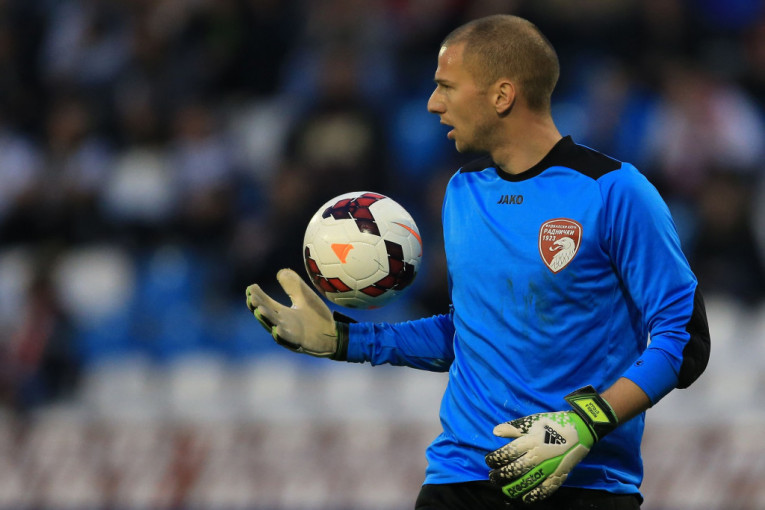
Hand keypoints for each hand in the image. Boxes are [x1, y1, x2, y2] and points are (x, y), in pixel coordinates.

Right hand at [246, 268, 338, 356]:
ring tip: (259, 310)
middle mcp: (283, 323)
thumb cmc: (317, 316)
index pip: (266, 303)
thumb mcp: (304, 297)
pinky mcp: (300, 342)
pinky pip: (289, 340)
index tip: (250, 288)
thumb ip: (293, 285)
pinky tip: (277, 330)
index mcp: (282, 313)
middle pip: (267, 315)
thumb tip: (281, 272)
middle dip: (258, 307)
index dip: (258, 297)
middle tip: (251, 298)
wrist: (333, 333)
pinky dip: (282, 336)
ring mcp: (290, 334)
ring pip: (274, 326)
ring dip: (266, 319)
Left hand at [485, 386, 617, 502]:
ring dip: (513, 488)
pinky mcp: (559, 475)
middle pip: (514, 470)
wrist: (580, 429)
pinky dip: (534, 496)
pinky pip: (545, 489)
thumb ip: (513, 428)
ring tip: (504, 490)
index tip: (489, 461)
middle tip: (493, 477)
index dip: (495, 459)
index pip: (507, 453)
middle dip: (500, 476)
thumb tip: (496, 432)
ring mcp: (548, 467)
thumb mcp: (532, 421)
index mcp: (530, 441)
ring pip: (527, 482)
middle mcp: (537, 456)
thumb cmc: (553, 423)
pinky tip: (525, 499)